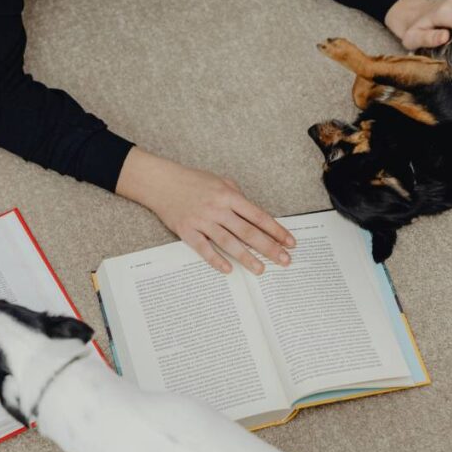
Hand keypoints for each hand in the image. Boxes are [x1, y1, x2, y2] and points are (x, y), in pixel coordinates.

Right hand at [115, 148, 294, 274]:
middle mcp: (218, 209)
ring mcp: (202, 221)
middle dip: (269, 247)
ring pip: (229, 242)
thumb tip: (253, 215)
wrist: (162, 183)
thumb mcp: (220, 181)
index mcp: (229, 195)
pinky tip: (229, 269)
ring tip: (261, 270)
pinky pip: (204, 249)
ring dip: (247, 257)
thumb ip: (237, 197)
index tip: (290, 241)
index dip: (276, 230)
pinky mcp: (187, 231)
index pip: (258, 216)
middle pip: (248, 232)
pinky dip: (216, 260)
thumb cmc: (192, 181)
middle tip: (284, 260)